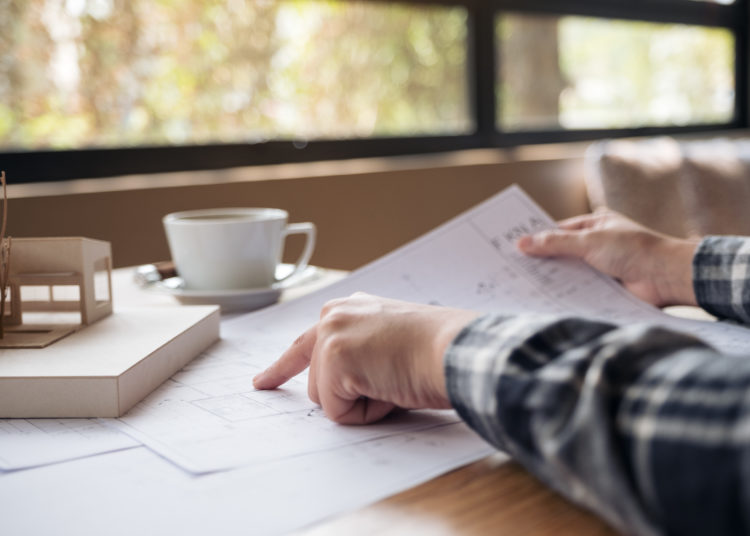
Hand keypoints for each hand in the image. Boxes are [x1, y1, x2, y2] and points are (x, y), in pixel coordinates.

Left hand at [253, 293, 478, 423]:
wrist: (455, 349)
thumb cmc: (437, 351)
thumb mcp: (390, 342)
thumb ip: (360, 354)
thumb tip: (344, 389)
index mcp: (349, 309)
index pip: (305, 342)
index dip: (282, 368)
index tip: (262, 382)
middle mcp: (333, 315)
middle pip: (319, 382)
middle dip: (350, 396)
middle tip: (391, 380)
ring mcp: (331, 334)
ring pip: (326, 399)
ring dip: (361, 403)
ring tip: (395, 380)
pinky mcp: (334, 358)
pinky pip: (338, 412)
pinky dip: (366, 413)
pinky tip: (390, 388)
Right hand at [518, 210, 699, 306]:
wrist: (666, 278)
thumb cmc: (634, 250)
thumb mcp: (589, 241)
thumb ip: (554, 243)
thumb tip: (522, 243)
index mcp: (595, 225)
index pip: (558, 230)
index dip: (536, 238)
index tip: (513, 246)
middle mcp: (597, 245)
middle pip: (561, 253)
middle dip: (541, 261)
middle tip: (512, 268)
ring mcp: (600, 268)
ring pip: (569, 274)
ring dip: (552, 280)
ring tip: (522, 285)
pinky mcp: (604, 289)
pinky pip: (579, 291)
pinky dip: (565, 295)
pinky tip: (545, 300)